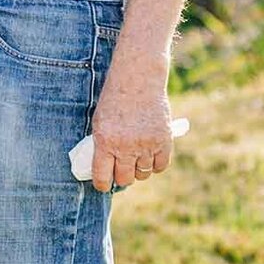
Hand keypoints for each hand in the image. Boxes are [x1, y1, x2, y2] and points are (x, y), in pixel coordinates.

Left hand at [90, 53, 171, 193]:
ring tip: (136, 158)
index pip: (102, 177)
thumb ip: (103, 146)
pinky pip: (160, 166)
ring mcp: (146, 144)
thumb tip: (105, 171)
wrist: (138, 79)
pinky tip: (150, 156)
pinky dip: (155, 164)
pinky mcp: (163, 140)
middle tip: (121, 170)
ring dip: (139, 169)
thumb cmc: (115, 100)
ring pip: (143, 174)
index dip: (102, 184)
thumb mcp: (100, 122)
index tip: (103, 184)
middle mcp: (125, 146)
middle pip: (125, 179)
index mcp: (105, 141)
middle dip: (121, 176)